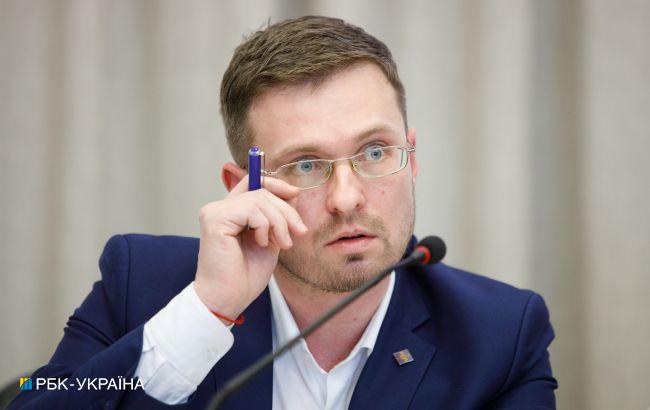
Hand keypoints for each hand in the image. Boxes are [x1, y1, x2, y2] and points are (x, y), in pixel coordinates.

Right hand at [194, 176, 307, 322]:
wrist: (229, 298)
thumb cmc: (245, 275)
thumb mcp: (270, 238)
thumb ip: (276, 216)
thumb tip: (292, 193)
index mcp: (231, 212)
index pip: (253, 182)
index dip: (276, 184)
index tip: (295, 195)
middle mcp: (219, 208)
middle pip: (262, 191)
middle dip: (286, 211)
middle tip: (298, 232)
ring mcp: (214, 212)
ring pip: (259, 199)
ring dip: (279, 222)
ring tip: (283, 243)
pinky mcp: (214, 220)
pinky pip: (251, 210)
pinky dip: (264, 226)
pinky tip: (260, 243)